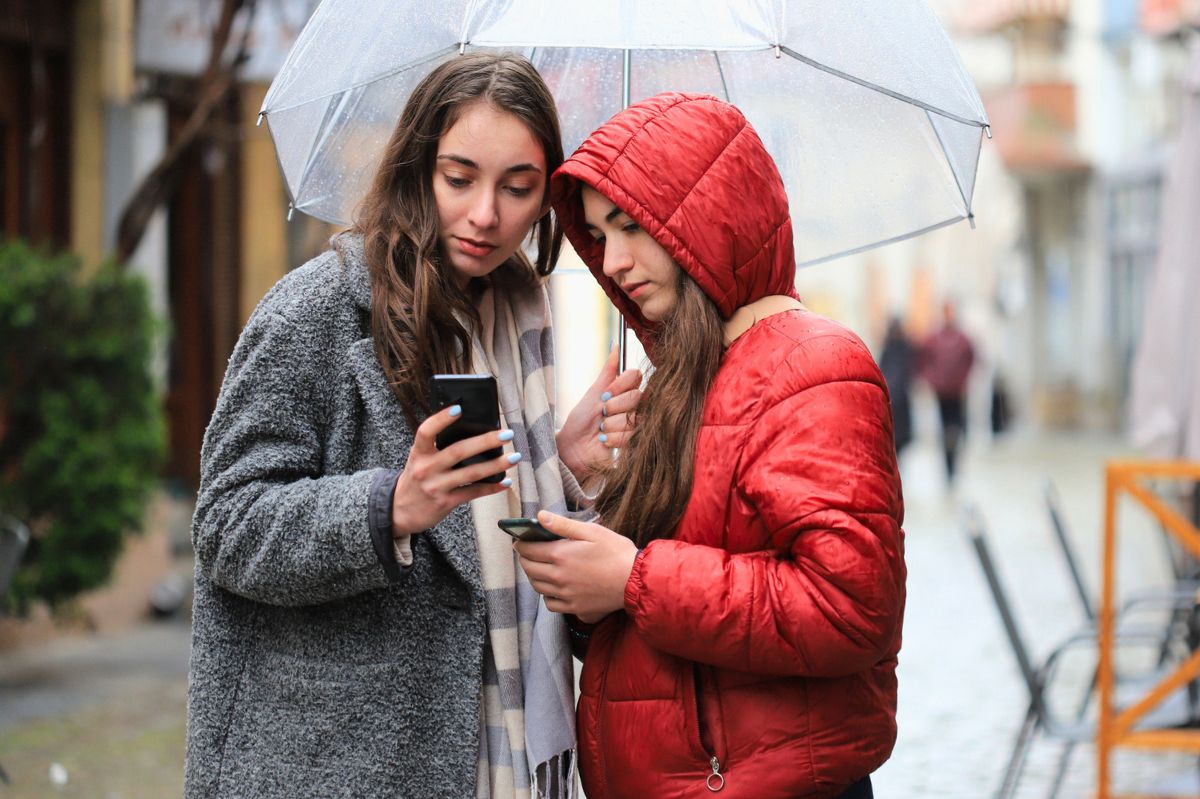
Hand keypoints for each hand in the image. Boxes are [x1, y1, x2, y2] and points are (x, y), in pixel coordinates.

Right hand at [391, 405, 518, 536]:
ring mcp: (436, 487)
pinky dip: (491, 487)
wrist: (399, 511)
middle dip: (485, 441)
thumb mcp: (419, 460)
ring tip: (514, 457)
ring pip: (471, 473)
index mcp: (418, 453)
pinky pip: (472, 493)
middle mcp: (426, 468)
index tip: (459, 408)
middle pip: (458, 451)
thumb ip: (437, 447)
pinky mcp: (445, 503)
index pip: (426, 431)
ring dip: (496, 465)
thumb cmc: (415, 479)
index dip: (441, 419)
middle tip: (507, 433)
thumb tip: (472, 432)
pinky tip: (505, 481)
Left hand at [514, 511, 638, 622]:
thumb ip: (562, 525)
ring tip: (537, 568)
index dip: (521, 544)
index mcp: (560, 555)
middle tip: (527, 553)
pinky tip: (552, 588)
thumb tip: (539, 517)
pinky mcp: (574, 607)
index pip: (528, 550)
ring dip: (533, 576)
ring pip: (537, 586)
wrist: (635, 580)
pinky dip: (546, 596)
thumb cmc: (616, 552)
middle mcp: (558, 576)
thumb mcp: (591, 531)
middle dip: (524, 559)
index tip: (520, 541)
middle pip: (529, 569)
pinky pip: (550, 604)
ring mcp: (565, 594)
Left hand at [557, 346, 641, 480]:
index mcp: (626, 390)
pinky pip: (631, 434)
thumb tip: (616, 344)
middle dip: (613, 407)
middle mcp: (636, 406)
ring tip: (601, 430)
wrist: (572, 448)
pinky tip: (605, 441)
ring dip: (611, 425)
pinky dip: (613, 438)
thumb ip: (608, 371)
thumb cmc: (580, 421)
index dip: (619, 386)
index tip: (604, 395)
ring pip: (633, 417)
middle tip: (601, 415)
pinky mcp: (637, 443)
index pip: (635, 376)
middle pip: (636, 396)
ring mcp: (638, 424)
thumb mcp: (593, 393)